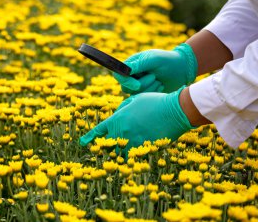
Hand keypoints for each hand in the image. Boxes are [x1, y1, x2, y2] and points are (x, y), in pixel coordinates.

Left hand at [79, 87, 194, 156]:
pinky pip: (134, 157)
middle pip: (108, 146)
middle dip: (107, 147)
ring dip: (120, 153)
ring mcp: (134, 142)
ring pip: (121, 154)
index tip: (83, 143)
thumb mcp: (134, 100)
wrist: (174, 110)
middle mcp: (123, 132)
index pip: (98, 131)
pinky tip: (136, 154)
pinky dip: (134, 156)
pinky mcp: (145, 149)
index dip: (90, 138)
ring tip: (123, 151)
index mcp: (118, 119)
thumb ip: (122, 109)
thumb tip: (118, 116)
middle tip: (108, 148)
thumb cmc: (155, 101)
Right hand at [114, 43, 197, 93]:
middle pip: (125, 87)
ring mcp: (138, 85)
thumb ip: (139, 64)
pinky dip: (153, 93)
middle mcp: (132, 76)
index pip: (119, 75)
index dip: (126, 81)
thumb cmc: (167, 60)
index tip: (137, 84)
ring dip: (149, 88)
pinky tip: (160, 86)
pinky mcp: (145, 93)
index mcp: (131, 65)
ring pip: (134, 94)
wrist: (182, 69)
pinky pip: (143, 98)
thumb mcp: (154, 59)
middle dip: (141, 85)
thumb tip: (125, 69)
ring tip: (159, 80)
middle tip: (154, 77)